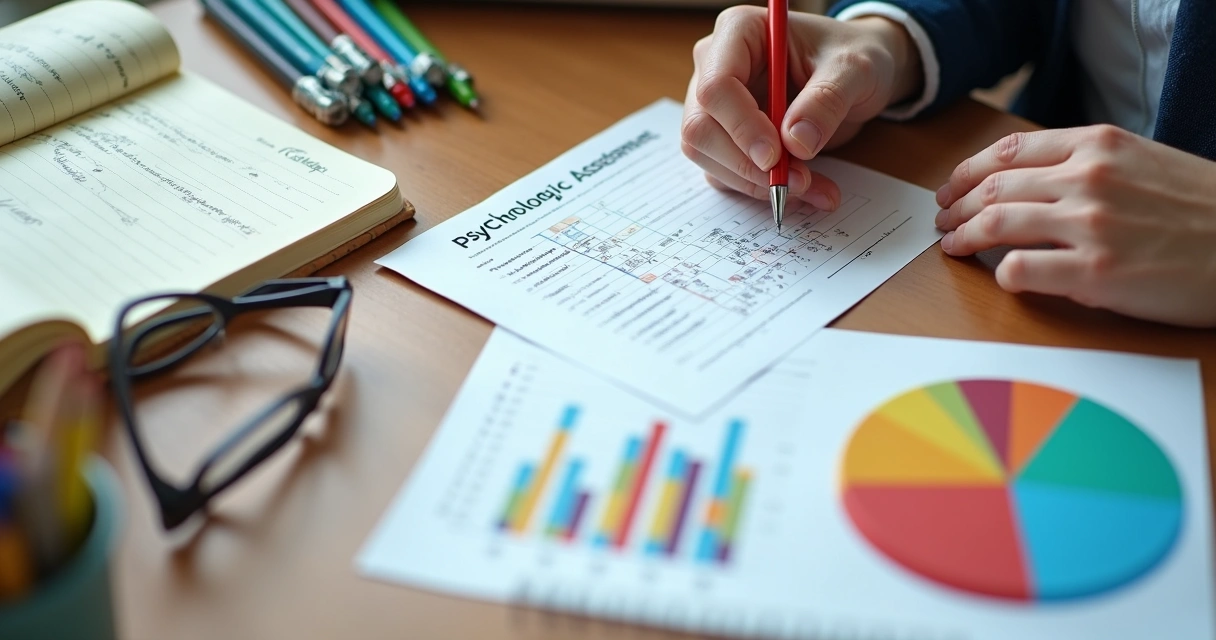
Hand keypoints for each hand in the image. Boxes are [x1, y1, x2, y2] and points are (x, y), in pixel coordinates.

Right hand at [681, 7, 922, 209]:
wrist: (855, 74)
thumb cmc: (852, 56)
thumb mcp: (855, 69)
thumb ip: (827, 99)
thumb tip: (797, 143)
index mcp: (739, 33)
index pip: (716, 87)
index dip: (741, 127)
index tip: (776, 156)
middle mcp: (715, 67)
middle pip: (701, 128)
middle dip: (747, 165)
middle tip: (798, 181)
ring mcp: (715, 105)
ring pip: (708, 156)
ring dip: (756, 184)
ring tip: (813, 188)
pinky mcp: (725, 137)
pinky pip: (726, 173)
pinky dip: (761, 190)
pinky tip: (805, 190)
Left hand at [936, 125, 1215, 327]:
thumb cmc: (1201, 209)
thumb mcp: (1143, 162)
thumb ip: (1087, 164)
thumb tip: (1027, 182)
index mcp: (1098, 144)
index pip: (1007, 151)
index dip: (966, 173)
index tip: (950, 190)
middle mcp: (1088, 178)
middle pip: (992, 189)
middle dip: (955, 208)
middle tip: (942, 224)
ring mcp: (1089, 225)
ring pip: (995, 224)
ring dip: (964, 238)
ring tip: (954, 248)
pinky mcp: (1095, 273)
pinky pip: (1020, 270)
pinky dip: (1002, 274)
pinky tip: (1004, 278)